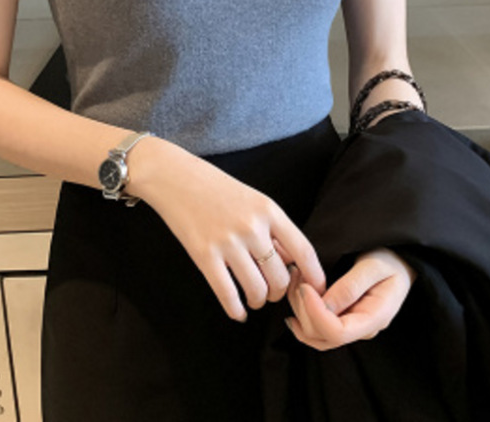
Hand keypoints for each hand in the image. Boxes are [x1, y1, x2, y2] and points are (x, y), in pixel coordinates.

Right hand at [127, 136, 325, 321]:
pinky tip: (238, 311)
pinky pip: (228, 295)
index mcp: (268, 210)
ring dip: (258, 301)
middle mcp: (252, 227)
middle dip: (279, 292)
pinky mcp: (204, 256)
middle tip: (271, 291)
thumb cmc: (215, 187)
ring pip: (257, 290)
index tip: (315, 289)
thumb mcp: (253, 198)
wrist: (174, 177)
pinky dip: (236, 310)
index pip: (303, 250)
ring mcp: (228, 242)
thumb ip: (272, 228)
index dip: (313, 276)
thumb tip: (291, 263)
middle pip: (280, 278)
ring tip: (254, 298)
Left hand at [285, 246, 416, 349]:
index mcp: (375, 318)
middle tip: (297, 276)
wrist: (398, 261)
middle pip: (322, 337)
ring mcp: (351, 327)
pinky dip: (302, 311)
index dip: (315, 314)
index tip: (305, 287)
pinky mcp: (342, 320)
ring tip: (296, 279)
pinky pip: (316, 327)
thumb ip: (350, 287)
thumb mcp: (373, 266)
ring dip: (299, 310)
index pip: (338, 333)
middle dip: (303, 309)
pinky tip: (298, 292)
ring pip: (315, 334)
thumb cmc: (389, 260)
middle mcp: (362, 329)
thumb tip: (325, 306)